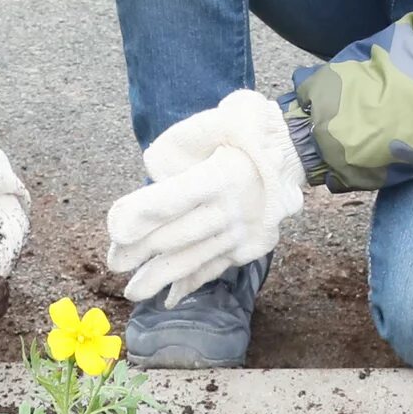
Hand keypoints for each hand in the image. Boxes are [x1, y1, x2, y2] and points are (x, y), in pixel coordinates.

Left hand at [105, 88, 307, 302]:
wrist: (300, 150)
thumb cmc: (250, 127)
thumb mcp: (223, 115)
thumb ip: (184, 140)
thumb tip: (153, 171)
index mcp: (224, 174)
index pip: (176, 197)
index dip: (145, 213)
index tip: (116, 228)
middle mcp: (234, 209)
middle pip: (179, 234)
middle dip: (141, 251)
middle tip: (113, 261)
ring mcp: (244, 233)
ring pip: (194, 259)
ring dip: (160, 277)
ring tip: (132, 290)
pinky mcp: (250, 246)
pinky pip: (216, 267)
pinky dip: (192, 283)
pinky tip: (169, 297)